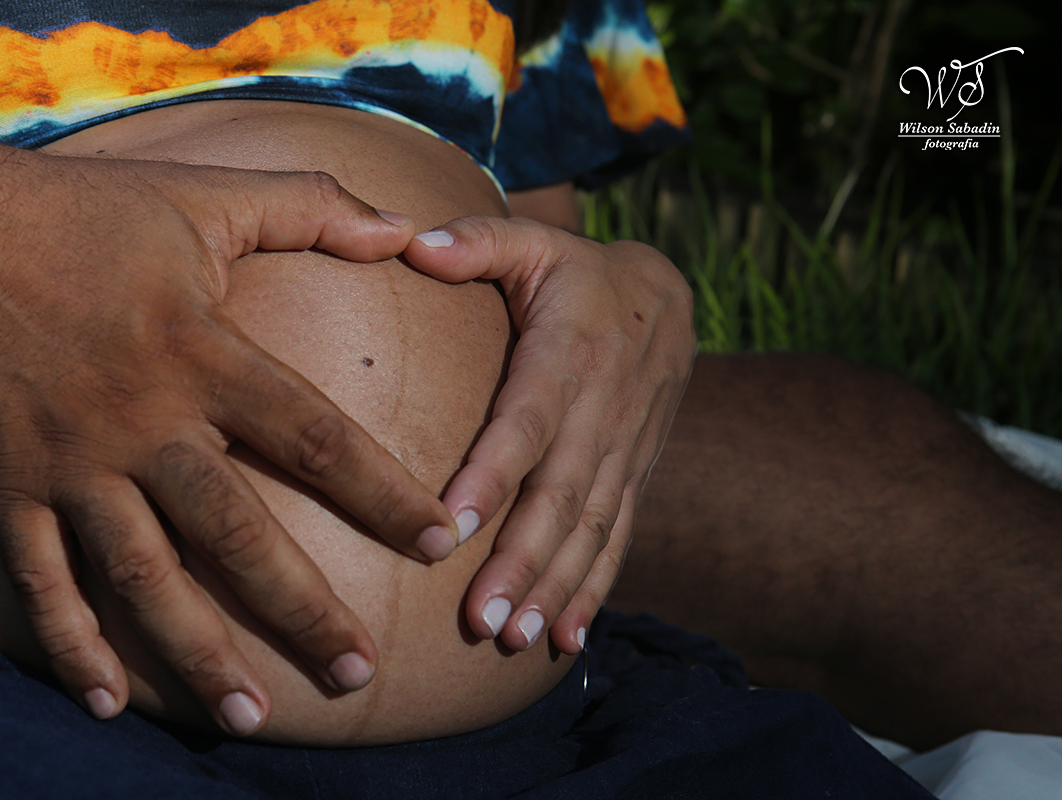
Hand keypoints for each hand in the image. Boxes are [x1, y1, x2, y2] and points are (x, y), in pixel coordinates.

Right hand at [0, 135, 457, 734]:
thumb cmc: (83, 212)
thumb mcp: (205, 193)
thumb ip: (313, 206)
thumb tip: (405, 226)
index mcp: (201, 353)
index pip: (316, 436)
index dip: (384, 493)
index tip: (440, 541)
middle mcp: (142, 420)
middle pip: (237, 533)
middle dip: (303, 608)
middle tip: (358, 671)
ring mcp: (71, 462)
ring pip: (143, 577)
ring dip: (198, 652)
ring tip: (253, 717)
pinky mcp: (8, 484)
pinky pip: (39, 580)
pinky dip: (72, 644)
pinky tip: (109, 702)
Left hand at [404, 217, 695, 653]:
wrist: (667, 295)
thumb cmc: (576, 271)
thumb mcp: (535, 242)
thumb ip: (477, 242)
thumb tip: (412, 242)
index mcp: (571, 355)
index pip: (528, 421)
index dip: (494, 474)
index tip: (454, 527)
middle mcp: (604, 412)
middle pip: (561, 496)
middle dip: (523, 561)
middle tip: (481, 620)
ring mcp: (625, 451)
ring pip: (591, 529)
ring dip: (555, 588)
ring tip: (516, 638)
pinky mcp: (634, 475)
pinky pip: (617, 539)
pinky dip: (593, 590)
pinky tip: (567, 639)